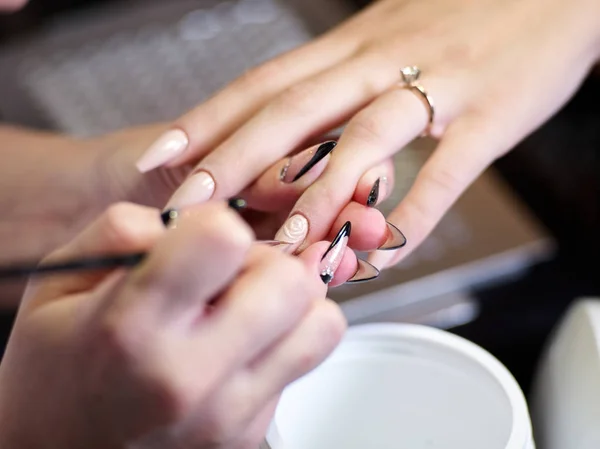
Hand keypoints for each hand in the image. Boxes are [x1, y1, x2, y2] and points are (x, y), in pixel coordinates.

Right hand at [0, 202, 350, 448]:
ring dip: (292, 302)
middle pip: (292, 282)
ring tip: (247, 308)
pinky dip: (282, 341)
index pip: (224, 242)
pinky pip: (303, 362)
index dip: (221, 226)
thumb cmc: (57, 370)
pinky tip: (238, 346)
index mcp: (132, 327)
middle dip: (269, 262)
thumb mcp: (61, 283)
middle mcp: (189, 377)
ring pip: (321, 324)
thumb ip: (127, 229)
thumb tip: (200, 216)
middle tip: (231, 276)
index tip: (206, 239)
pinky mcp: (251, 435)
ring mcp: (228, 415)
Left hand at [135, 0, 599, 266]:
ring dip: (318, 195)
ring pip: (363, 141)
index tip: (164, 159)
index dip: (209, 120)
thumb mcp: (388, 36)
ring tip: (281, 247)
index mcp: (350, 46)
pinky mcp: (488, 115)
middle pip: (294, 111)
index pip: (265, 84)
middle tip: (191, 208)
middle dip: (236, 161)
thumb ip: (342, 82)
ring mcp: (435, 87)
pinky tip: (382, 254)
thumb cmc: (463, 16)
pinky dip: (412, 216)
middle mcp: (379, 63)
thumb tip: (297, 135)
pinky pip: (445, 172)